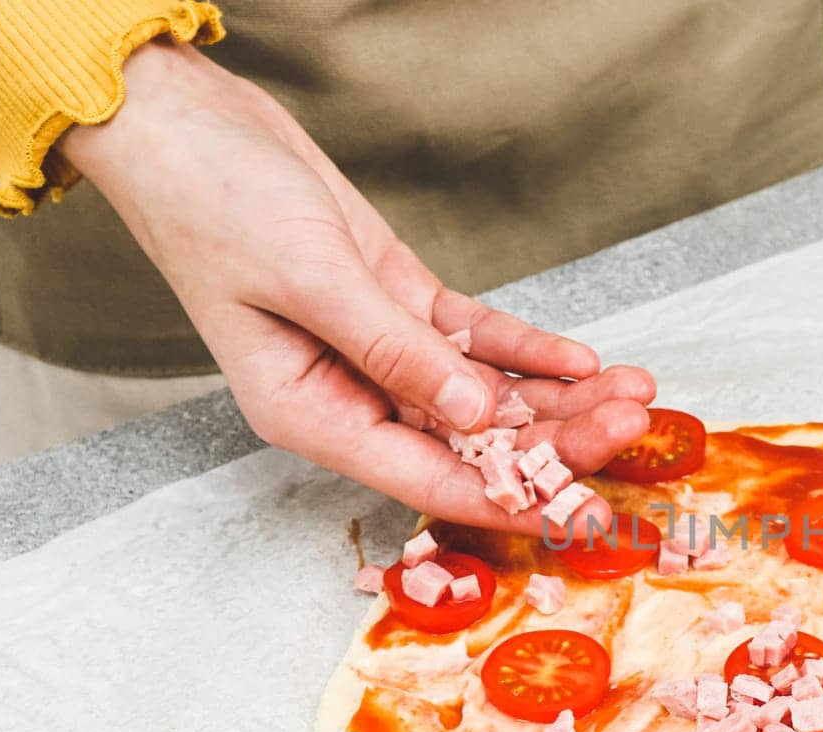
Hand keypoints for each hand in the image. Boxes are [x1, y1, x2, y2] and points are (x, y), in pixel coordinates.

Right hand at [60, 41, 653, 532]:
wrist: (190, 128)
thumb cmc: (215, 206)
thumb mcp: (309, 281)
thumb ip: (394, 352)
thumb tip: (476, 412)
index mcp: (313, 415)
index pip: (429, 479)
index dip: (511, 498)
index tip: (580, 511)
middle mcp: (353, 397)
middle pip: (473, 440)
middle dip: (558, 437)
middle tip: (632, 424)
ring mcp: (383, 353)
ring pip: (487, 394)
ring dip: (560, 396)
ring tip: (633, 391)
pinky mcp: (403, 305)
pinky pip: (479, 341)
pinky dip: (530, 350)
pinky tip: (583, 359)